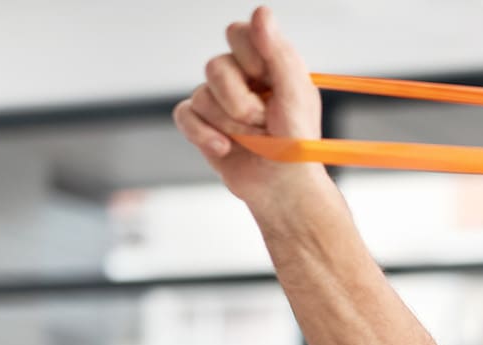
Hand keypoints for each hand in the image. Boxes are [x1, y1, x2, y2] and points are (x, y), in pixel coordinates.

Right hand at [172, 6, 326, 208]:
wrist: (283, 189)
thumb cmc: (297, 144)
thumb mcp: (295, 96)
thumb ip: (278, 52)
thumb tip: (261, 11)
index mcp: (267, 63)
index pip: (238, 32)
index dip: (248, 55)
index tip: (264, 79)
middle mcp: (241, 76)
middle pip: (215, 66)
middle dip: (240, 100)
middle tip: (264, 121)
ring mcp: (218, 99)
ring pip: (202, 95)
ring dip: (230, 124)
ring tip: (254, 139)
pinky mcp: (201, 123)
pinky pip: (185, 116)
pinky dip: (205, 135)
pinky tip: (226, 149)